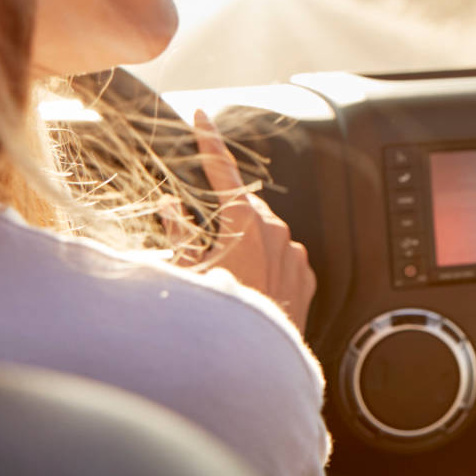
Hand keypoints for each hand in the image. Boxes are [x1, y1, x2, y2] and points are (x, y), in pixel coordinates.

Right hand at [189, 108, 315, 331]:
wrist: (250, 358)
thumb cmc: (216, 315)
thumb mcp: (184, 270)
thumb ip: (177, 231)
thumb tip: (170, 206)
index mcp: (244, 222)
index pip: (223, 170)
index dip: (209, 141)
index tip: (202, 117)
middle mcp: (276, 231)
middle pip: (243, 206)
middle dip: (224, 217)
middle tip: (205, 247)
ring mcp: (294, 253)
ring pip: (264, 233)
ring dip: (244, 243)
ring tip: (227, 277)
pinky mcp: (305, 275)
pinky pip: (282, 257)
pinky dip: (265, 263)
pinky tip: (250, 287)